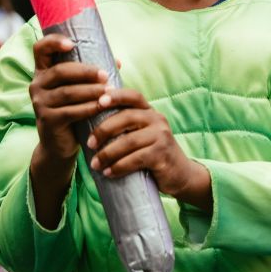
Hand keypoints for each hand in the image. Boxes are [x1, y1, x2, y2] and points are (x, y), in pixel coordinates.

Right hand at [29, 35, 111, 160]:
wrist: (59, 144)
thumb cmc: (72, 110)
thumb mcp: (78, 90)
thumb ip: (92, 76)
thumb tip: (117, 61)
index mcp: (43, 72)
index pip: (40, 49)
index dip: (53, 42)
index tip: (72, 44)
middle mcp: (37, 85)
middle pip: (60, 71)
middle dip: (85, 71)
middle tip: (106, 75)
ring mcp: (40, 103)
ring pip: (68, 92)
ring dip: (91, 90)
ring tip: (110, 91)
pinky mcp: (48, 120)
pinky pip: (71, 111)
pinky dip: (89, 108)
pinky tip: (102, 106)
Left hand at [86, 87, 208, 204]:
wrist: (180, 175)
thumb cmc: (152, 154)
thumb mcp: (141, 135)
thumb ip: (125, 127)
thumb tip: (89, 121)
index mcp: (149, 112)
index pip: (133, 96)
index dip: (116, 96)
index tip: (98, 101)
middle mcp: (157, 120)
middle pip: (126, 118)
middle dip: (104, 130)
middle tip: (89, 144)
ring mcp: (162, 136)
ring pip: (128, 141)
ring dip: (107, 154)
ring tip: (95, 165)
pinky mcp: (162, 154)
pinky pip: (135, 159)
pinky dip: (119, 167)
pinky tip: (109, 173)